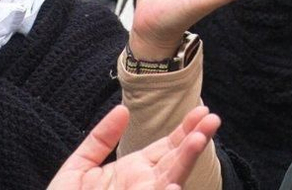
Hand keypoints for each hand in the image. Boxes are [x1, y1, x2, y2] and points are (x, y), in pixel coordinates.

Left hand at [48, 104, 218, 189]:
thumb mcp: (79, 167)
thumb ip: (100, 139)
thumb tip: (123, 109)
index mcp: (134, 170)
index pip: (166, 147)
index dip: (184, 129)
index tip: (201, 110)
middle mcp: (145, 185)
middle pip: (176, 159)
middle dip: (195, 139)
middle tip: (212, 118)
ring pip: (171, 178)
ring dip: (186, 160)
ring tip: (199, 139)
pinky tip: (171, 184)